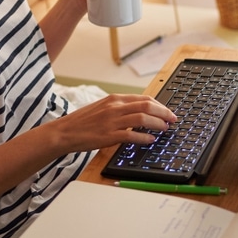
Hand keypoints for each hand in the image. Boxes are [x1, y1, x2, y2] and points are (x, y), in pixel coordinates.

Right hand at [49, 94, 176, 152]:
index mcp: (114, 99)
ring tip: (164, 129)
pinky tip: (150, 140)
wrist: (65, 131)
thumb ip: (119, 108)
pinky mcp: (109, 135)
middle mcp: (115, 107)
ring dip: (157, 124)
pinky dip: (144, 137)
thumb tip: (139, 111)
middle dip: (164, 113)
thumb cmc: (83, 122)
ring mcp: (112, 121)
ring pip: (143, 118)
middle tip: (173, 120)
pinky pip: (132, 134)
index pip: (144, 98)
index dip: (159, 105)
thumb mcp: (102, 107)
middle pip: (147, 106)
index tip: (168, 112)